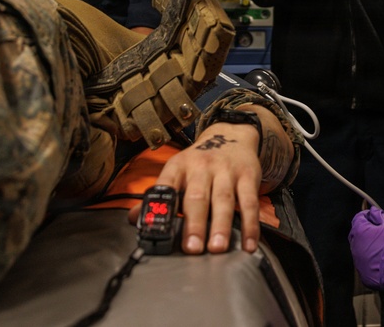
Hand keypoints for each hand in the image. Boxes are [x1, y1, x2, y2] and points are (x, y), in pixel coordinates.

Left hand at [128, 122, 261, 254]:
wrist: (232, 134)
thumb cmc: (200, 163)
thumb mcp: (177, 172)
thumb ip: (159, 196)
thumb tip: (132, 219)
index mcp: (178, 166)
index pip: (166, 186)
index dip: (162, 208)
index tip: (159, 231)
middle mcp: (201, 166)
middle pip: (197, 196)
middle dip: (194, 224)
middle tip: (192, 248)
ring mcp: (226, 170)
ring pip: (224, 200)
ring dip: (221, 225)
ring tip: (217, 248)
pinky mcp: (248, 176)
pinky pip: (250, 202)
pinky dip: (251, 225)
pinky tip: (248, 245)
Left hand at [349, 207, 383, 295]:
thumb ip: (379, 215)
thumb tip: (373, 213)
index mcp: (361, 232)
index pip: (358, 219)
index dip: (367, 216)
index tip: (374, 217)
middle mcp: (356, 248)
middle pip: (355, 235)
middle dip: (364, 231)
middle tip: (378, 231)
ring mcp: (359, 264)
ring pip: (359, 251)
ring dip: (366, 247)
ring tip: (381, 247)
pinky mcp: (365, 276)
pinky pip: (364, 265)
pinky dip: (370, 262)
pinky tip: (382, 260)